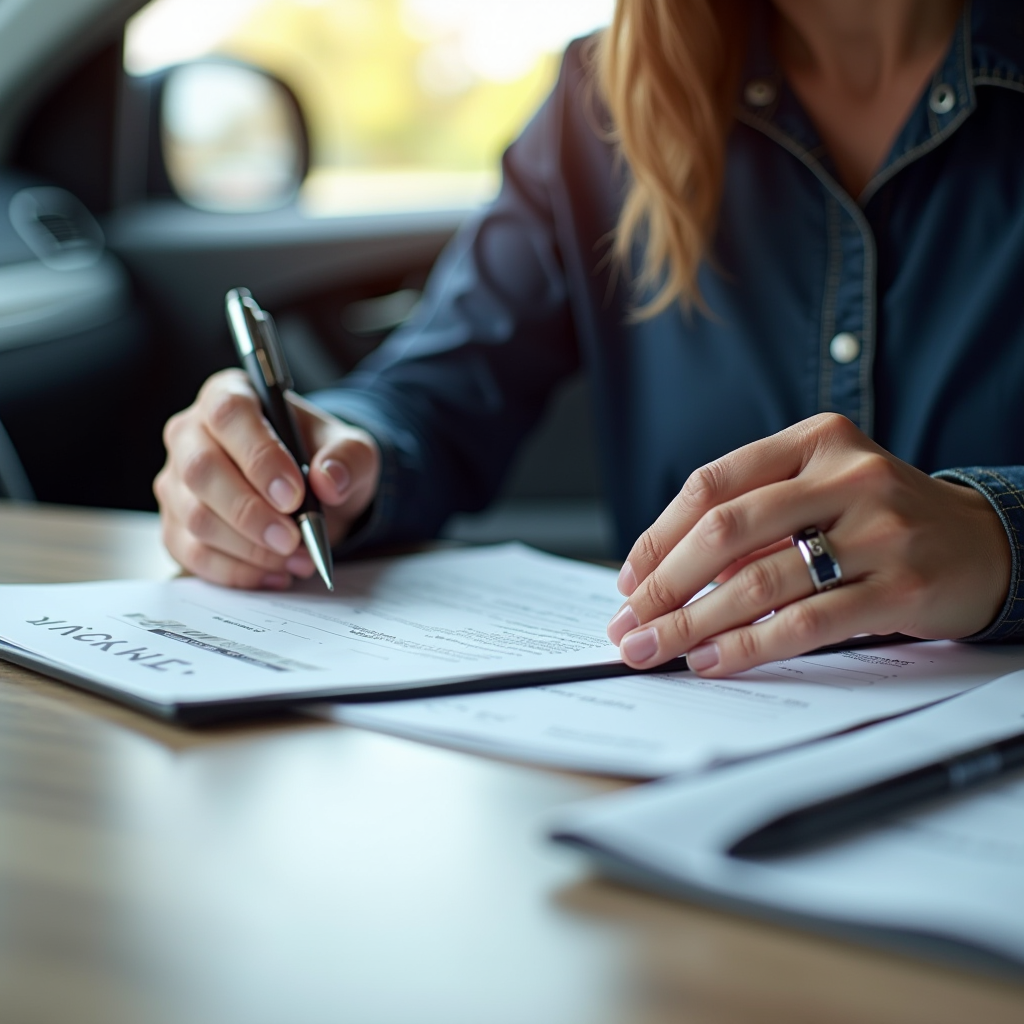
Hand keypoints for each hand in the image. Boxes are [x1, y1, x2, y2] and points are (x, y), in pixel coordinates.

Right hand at [155, 369, 379, 588]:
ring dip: (249, 548)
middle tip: (293, 538)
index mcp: (230, 395)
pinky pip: (192, 555)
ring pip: (195, 518)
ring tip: (295, 557)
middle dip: (250, 513)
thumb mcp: (352, 450)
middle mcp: (191, 434)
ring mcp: (177, 482)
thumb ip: (348, 458)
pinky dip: (237, 572)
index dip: (259, 457)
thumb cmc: (321, 458)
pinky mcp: (175, 525)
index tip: (294, 495)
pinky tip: (275, 573)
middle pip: (201, 470)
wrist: (311, 492)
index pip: (229, 415)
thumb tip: (328, 481)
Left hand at [606, 413, 1010, 675]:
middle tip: (629, 622)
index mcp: (814, 441)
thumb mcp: (821, 491)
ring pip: (758, 581)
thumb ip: (756, 518)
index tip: (629, 578)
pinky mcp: (899, 586)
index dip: (659, 535)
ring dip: (692, 623)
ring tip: (655, 647)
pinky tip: (712, 660)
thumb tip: (663, 576)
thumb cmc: (880, 519)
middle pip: (725, 530)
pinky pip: (804, 622)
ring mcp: (878, 529)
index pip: (713, 484)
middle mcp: (846, 476)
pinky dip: (747, 646)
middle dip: (664, 584)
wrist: (983, 544)